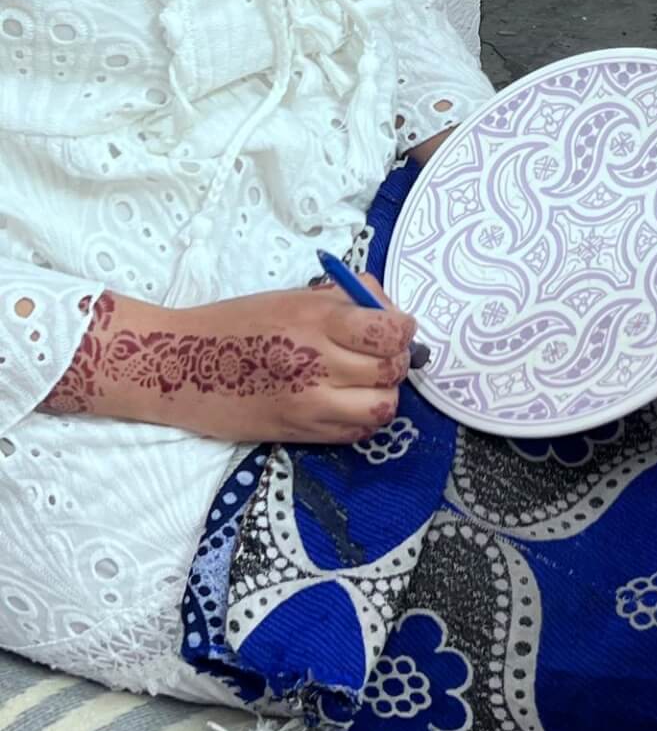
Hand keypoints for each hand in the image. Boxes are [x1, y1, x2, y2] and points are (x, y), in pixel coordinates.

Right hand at [39, 278, 416, 444]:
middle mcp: (316, 363)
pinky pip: (355, 433)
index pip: (389, 331)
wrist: (179, 366)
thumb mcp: (292, 296)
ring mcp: (308, 404)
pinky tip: (346, 401)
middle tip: (379, 353)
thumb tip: (388, 309)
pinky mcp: (299, 433)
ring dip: (383, 393)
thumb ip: (343, 301)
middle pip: (390, 369)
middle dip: (395, 360)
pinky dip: (362, 418)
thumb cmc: (237, 322)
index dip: (402, 328)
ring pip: (381, 408)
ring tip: (365, 381)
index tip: (396, 326)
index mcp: (315, 319)